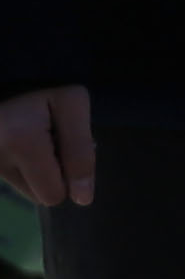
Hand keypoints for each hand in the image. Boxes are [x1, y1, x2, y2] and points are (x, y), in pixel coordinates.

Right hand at [0, 84, 90, 210]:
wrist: (7, 78)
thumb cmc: (45, 90)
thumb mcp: (73, 106)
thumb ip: (81, 152)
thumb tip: (83, 200)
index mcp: (21, 142)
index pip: (53, 195)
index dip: (69, 176)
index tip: (65, 146)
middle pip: (40, 197)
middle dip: (54, 175)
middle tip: (51, 142)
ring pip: (27, 190)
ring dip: (37, 171)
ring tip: (34, 140)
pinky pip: (14, 180)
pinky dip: (23, 167)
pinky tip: (21, 144)